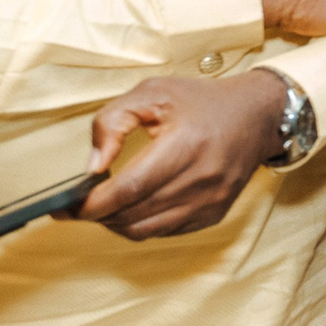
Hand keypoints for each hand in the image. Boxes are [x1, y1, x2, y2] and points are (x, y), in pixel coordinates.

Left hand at [75, 72, 285, 240]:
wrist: (258, 115)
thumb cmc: (203, 101)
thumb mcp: (153, 93)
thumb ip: (112, 122)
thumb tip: (92, 167)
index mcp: (185, 145)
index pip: (128, 189)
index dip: (92, 203)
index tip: (66, 205)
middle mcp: (201, 179)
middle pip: (132, 214)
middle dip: (97, 214)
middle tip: (77, 204)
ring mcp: (209, 202)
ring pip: (145, 230)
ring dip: (116, 222)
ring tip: (105, 204)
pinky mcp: (213, 214)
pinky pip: (164, 232)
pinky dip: (141, 224)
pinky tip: (134, 205)